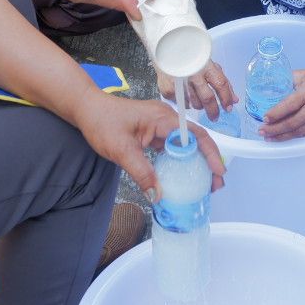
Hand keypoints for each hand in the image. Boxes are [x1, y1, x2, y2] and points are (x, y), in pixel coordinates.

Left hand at [72, 95, 225, 199]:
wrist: (86, 108)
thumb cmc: (102, 122)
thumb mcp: (121, 149)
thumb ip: (141, 172)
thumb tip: (157, 195)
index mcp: (163, 118)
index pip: (195, 135)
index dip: (210, 153)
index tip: (218, 171)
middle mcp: (166, 119)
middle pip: (194, 141)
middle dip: (207, 162)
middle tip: (215, 185)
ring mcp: (160, 126)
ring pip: (184, 145)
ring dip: (195, 163)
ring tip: (204, 183)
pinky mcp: (153, 133)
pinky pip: (171, 148)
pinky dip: (180, 161)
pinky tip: (181, 176)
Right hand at [156, 58, 236, 118]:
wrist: (167, 52)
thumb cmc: (192, 59)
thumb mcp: (210, 66)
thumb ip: (223, 83)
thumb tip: (234, 100)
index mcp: (207, 66)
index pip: (221, 84)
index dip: (226, 98)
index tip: (228, 108)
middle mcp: (193, 74)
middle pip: (207, 98)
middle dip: (213, 111)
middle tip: (215, 117)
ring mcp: (180, 82)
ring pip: (194, 104)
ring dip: (199, 105)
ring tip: (198, 99)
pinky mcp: (168, 89)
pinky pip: (182, 103)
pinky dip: (186, 102)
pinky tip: (185, 95)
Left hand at [257, 63, 304, 140]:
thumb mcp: (304, 74)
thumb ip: (287, 79)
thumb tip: (272, 84)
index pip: (288, 106)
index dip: (275, 114)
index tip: (264, 118)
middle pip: (291, 123)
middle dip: (274, 129)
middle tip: (262, 131)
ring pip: (298, 132)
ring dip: (282, 136)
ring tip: (269, 137)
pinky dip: (294, 137)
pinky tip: (284, 137)